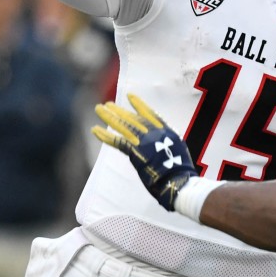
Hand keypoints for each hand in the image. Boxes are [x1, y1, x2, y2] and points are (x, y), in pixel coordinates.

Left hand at [94, 94, 195, 211]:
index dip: (140, 105)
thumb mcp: (178, 150)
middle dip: (119, 110)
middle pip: (133, 117)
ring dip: (109, 117)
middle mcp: (154, 132)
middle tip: (108, 104)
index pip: (151, 114)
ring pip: (123, 125)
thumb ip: (168, 144)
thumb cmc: (180, 172)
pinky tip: (95, 130)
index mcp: (166, 131)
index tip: (130, 96)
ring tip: (98, 109)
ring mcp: (144, 140)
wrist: (177, 180)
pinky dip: (105, 135)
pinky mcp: (135, 151)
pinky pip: (117, 141)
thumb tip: (163, 144)